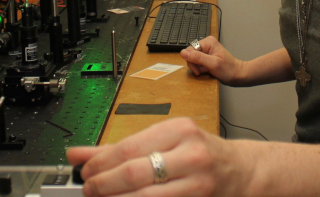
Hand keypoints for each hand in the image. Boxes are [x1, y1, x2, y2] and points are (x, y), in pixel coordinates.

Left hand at [66, 118, 249, 196]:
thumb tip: (78, 154)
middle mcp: (191, 153)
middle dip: (105, 184)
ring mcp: (198, 181)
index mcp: (179, 130)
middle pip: (136, 172)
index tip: (85, 171)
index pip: (130, 146)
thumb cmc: (200, 154)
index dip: (101, 162)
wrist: (242, 171)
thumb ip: (121, 148)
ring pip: (147, 196)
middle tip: (89, 189)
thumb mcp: (164, 142)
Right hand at [180, 36, 243, 84]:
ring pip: (193, 60)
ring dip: (198, 68)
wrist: (238, 75)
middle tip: (204, 71)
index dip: (192, 61)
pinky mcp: (207, 58)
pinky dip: (201, 69)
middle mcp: (206, 45)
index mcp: (208, 42)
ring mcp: (206, 51)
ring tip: (208, 71)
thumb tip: (183, 53)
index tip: (198, 70)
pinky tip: (208, 71)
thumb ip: (197, 57)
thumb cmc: (229, 70)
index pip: (190, 50)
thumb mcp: (212, 64)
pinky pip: (198, 63)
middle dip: (195, 65)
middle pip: (190, 55)